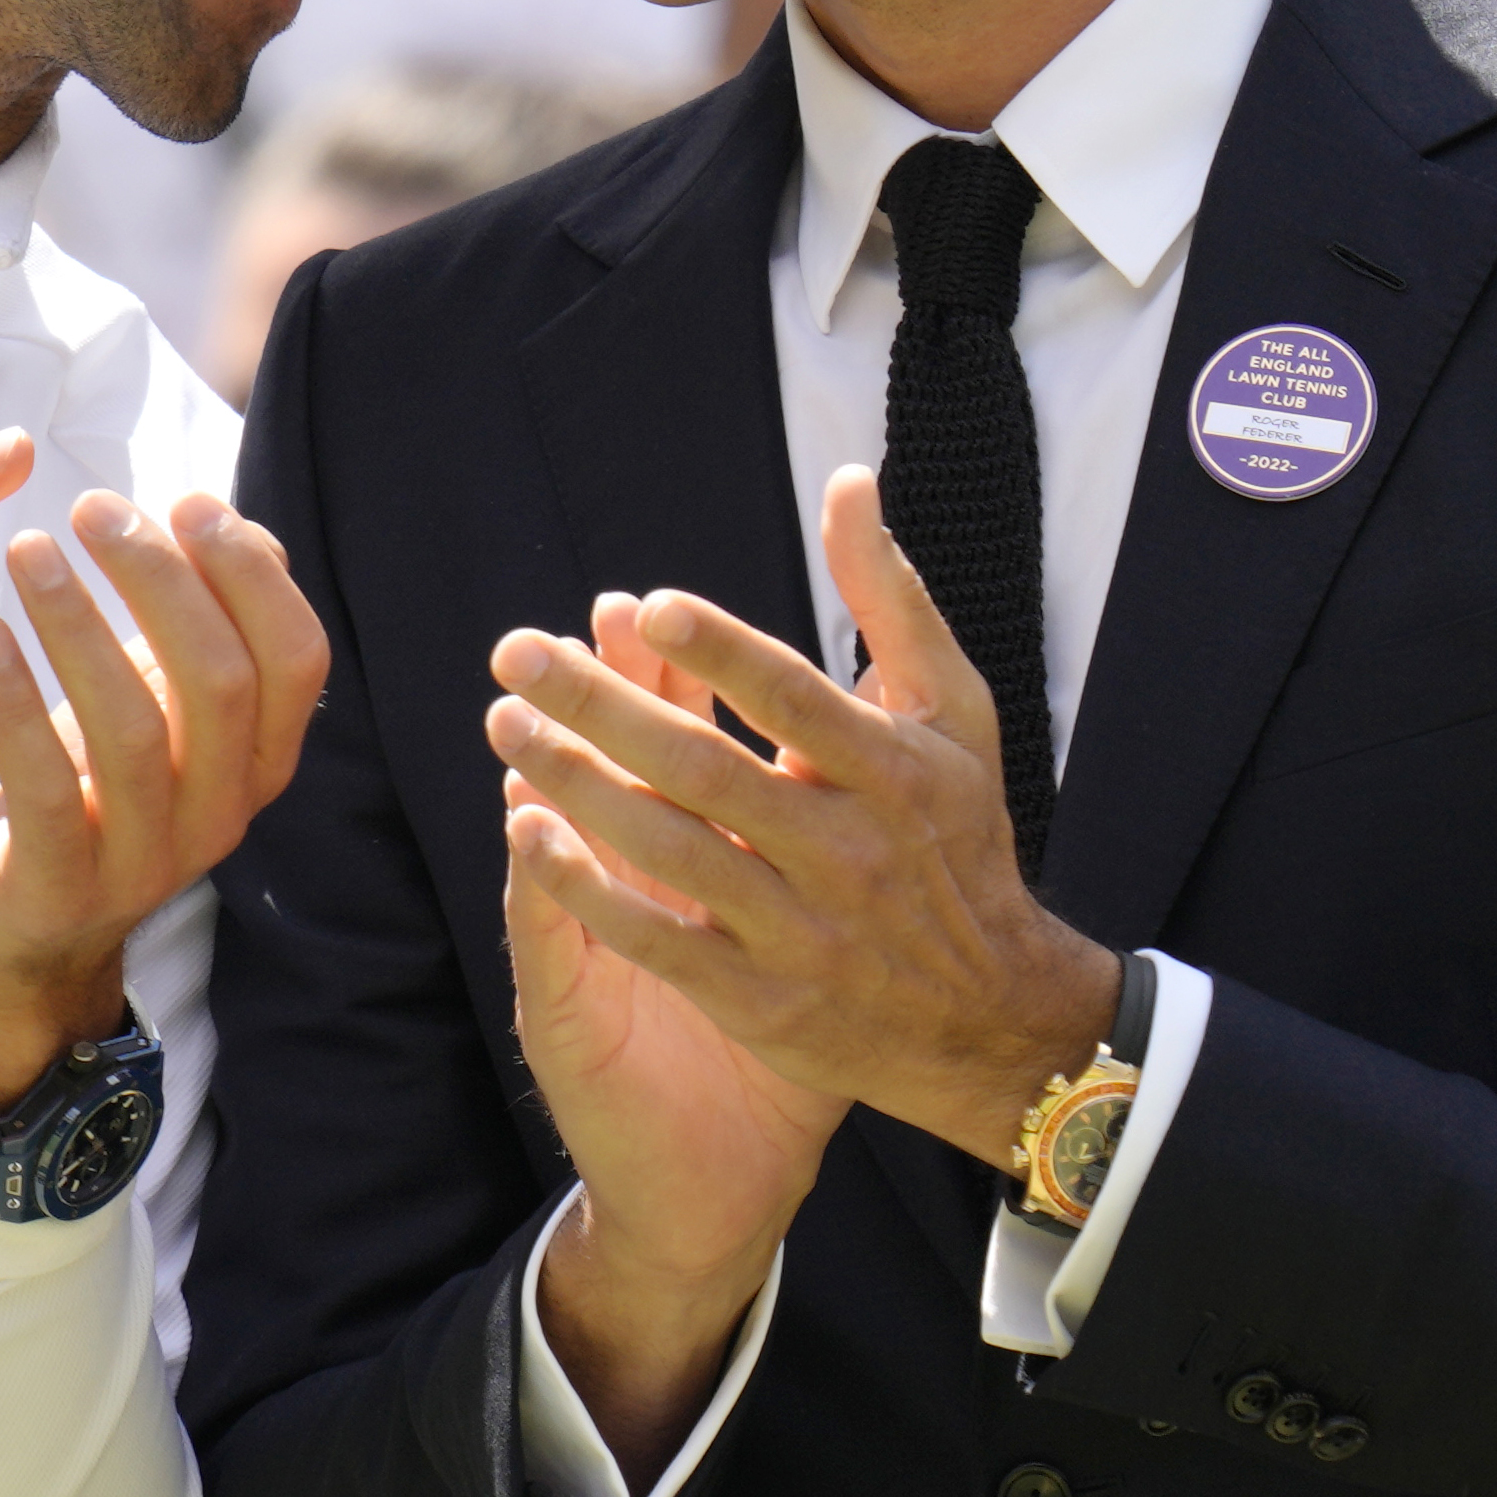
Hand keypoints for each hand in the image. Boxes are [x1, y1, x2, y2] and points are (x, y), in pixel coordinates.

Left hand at [0, 491, 324, 1122]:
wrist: (11, 940)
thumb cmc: (85, 797)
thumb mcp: (159, 713)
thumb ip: (204, 633)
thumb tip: (242, 530)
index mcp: (258, 765)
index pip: (296, 658)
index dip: (249, 572)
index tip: (183, 500)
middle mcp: (220, 816)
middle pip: (220, 682)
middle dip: (159, 579)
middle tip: (91, 509)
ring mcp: (144, 862)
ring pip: (134, 730)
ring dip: (78, 624)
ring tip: (27, 551)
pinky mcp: (58, 890)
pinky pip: (42, 788)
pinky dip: (12, 700)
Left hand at [486, 465, 1118, 1165]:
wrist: (989, 1014)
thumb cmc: (959, 837)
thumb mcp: (952, 711)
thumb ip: (890, 597)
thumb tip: (849, 482)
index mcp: (892, 770)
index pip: (794, 699)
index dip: (721, 651)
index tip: (646, 606)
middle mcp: (847, 849)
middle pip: (707, 769)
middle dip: (602, 707)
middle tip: (516, 653)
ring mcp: (802, 930)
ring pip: (672, 849)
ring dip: (577, 785)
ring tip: (506, 725)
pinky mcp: (763, 1000)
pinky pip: (660, 938)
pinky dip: (590, 888)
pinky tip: (528, 834)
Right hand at [503, 619, 845, 1482]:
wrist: (725, 1185)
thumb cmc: (773, 1056)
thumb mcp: (790, 953)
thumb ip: (805, 853)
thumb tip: (841, 751)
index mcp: (690, 873)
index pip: (673, 756)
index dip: (664, 683)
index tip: (654, 610)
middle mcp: (633, 899)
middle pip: (612, 780)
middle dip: (599, 703)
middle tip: (580, 631)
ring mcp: (594, 956)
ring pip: (569, 847)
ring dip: (552, 774)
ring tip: (538, 703)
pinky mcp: (569, 1021)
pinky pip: (556, 941)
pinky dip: (547, 884)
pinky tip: (529, 833)